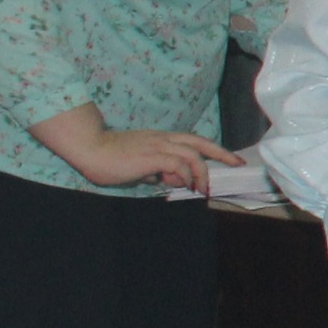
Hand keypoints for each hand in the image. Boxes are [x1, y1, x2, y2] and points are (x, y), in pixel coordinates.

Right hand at [32, 104, 232, 193]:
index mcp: (161, 139)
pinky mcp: (151, 156)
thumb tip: (170, 181)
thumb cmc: (110, 158)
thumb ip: (156, 171)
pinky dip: (185, 175)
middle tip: (237, 164)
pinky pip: (177, 164)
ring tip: (201, 189)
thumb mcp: (140, 166)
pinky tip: (183, 185)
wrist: (90, 148)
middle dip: (222, 153)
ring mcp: (158, 146)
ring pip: (192, 155)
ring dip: (201, 173)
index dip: (214, 148)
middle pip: (200, 142)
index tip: (231, 158)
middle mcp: (163, 139)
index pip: (193, 140)